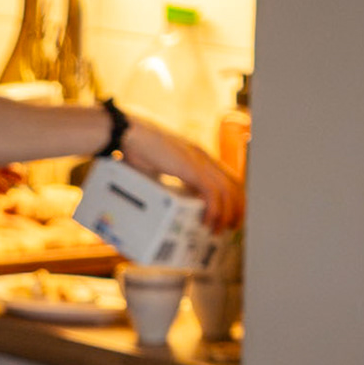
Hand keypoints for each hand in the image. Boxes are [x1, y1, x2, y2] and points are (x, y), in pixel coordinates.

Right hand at [121, 115, 244, 231]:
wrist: (127, 133)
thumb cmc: (135, 150)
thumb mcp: (156, 169)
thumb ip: (163, 182)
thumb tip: (157, 202)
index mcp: (197, 156)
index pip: (227, 177)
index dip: (232, 199)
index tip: (228, 216)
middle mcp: (203, 157)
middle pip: (234, 184)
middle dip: (236, 209)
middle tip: (230, 228)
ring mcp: (199, 161)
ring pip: (227, 191)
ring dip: (227, 214)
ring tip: (219, 231)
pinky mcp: (190, 168)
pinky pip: (212, 192)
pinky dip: (214, 210)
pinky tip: (208, 222)